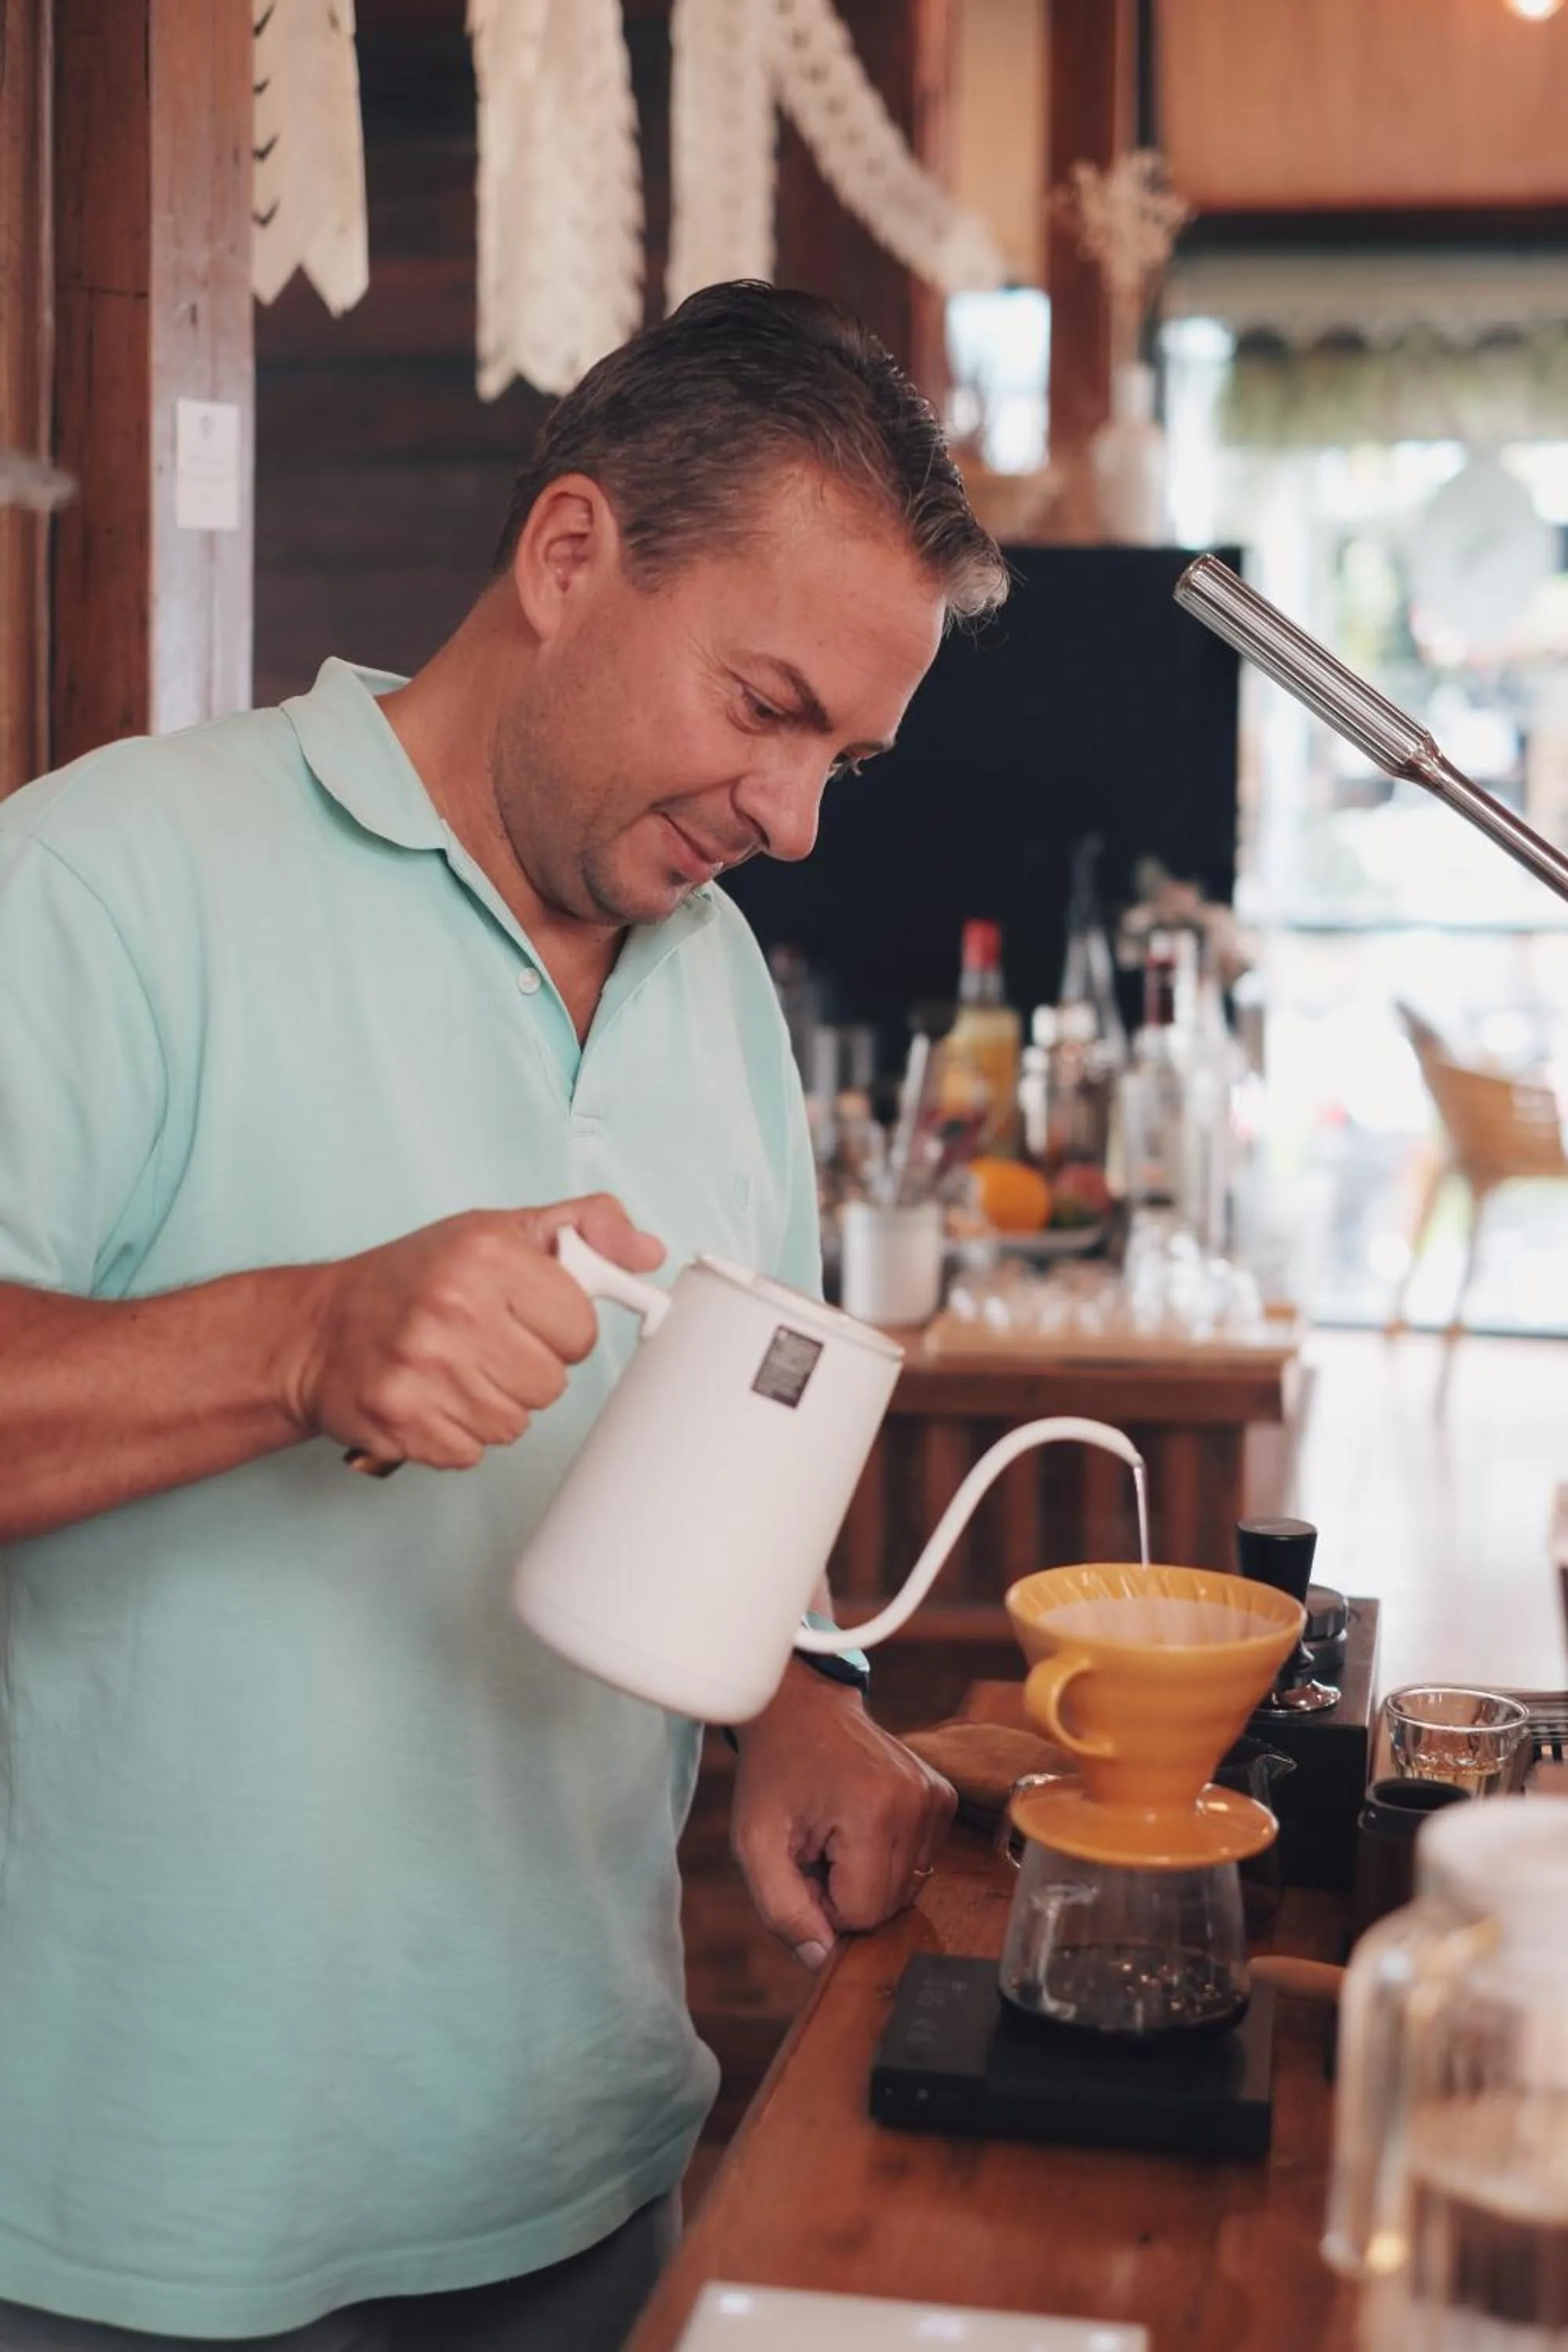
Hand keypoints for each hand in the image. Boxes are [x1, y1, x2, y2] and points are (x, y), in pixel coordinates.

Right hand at [286, 1193, 662, 1469]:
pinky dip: (456, 1433)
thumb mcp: (498, 1230)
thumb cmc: (415, 1278)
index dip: (559, 1327)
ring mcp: (424, 1371)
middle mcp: (453, 1310)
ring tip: (453, 1369)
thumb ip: (585, 1227)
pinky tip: (430, 1398)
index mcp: (486, 1256)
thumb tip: (650, 1253)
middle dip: (526, 1368)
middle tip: (483, 1343)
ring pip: (516, 1423)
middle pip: (551, 1384)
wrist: (318, 1330)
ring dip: (492, 1403)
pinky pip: (473, 1452)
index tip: (525, 1315)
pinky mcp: (402, 1422)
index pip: (581, 1329)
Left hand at [729, 1662, 956, 1969]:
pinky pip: (921, 1862)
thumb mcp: (755, 1843)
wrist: (800, 1708)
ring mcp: (935, 1797)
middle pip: (888, 1905)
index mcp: (873, 1813)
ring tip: (836, 1832)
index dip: (824, 1904)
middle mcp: (916, 1804)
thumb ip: (782, 1909)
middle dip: (846, 1892)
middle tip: (815, 1848)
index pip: (863, 1915)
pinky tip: (860, 1821)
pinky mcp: (942, 1796)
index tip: (803, 1864)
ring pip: (907, 1887)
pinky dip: (888, 1856)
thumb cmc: (773, 1773)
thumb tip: (820, 1959)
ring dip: (866, 1876)